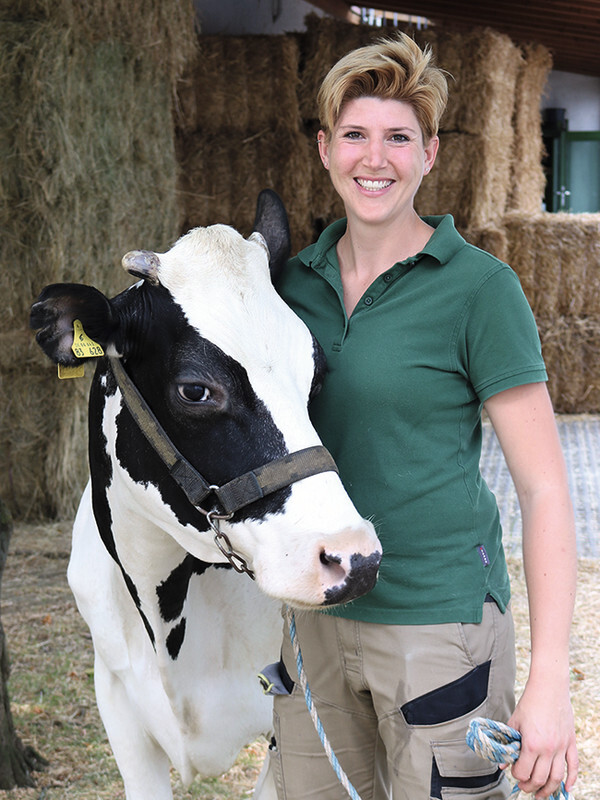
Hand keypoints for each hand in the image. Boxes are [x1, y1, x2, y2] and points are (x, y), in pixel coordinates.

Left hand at [507, 679, 577, 798]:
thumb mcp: (514, 722)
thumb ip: (508, 743)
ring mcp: (562, 747)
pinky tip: (566, 788)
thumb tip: (501, 762)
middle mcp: (548, 749)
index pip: (524, 771)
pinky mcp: (571, 742)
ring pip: (557, 777)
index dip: (517, 776)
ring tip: (541, 794)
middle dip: (531, 786)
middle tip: (525, 787)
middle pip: (541, 779)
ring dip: (549, 789)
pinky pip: (573, 766)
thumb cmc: (530, 703)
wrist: (549, 687)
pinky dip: (571, 780)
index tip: (514, 774)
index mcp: (532, 744)